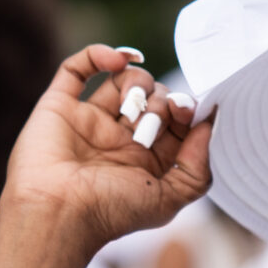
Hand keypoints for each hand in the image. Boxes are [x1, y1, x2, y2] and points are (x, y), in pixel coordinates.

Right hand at [0, 45, 212, 258]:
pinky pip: (77, 68)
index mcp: (145, 159)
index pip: (175, 121)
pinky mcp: (59, 105)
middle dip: (160, 102)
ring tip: (130, 107)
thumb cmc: (112, 212)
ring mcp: (89, 120)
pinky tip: (118, 61)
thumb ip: (198, 166)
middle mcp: (118, 138)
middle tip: (149, 124)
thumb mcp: (170, 198)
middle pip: (153, 98)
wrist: (58, 213)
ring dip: (138, 83)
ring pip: (123, 80)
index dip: (185, 111)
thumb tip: (208, 124)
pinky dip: (100, 55)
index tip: (186, 111)